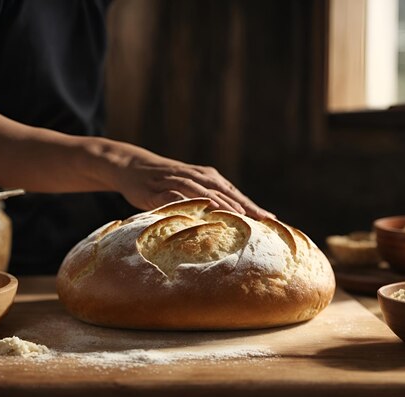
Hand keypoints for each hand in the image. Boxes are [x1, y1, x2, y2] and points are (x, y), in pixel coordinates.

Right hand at [110, 146, 274, 219]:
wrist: (133, 166)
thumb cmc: (166, 180)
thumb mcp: (191, 185)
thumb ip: (210, 198)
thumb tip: (234, 218)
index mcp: (206, 176)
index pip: (234, 192)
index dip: (252, 206)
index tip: (271, 219)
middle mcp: (195, 177)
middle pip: (223, 192)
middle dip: (244, 206)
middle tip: (262, 221)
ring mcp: (176, 182)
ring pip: (202, 192)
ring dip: (220, 203)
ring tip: (237, 216)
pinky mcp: (157, 191)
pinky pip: (174, 197)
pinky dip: (187, 203)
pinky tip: (198, 211)